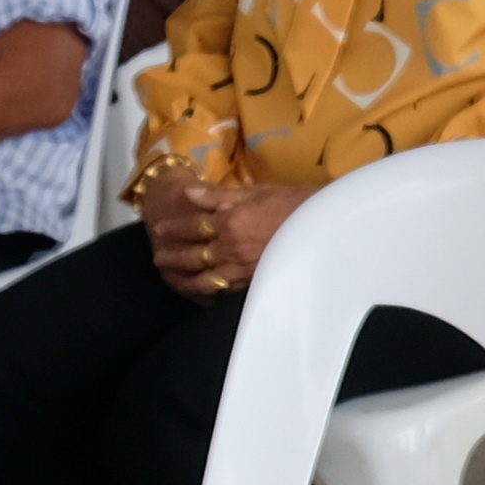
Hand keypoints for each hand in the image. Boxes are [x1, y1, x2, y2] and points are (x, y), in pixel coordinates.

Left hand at [143, 170, 306, 296]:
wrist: (325, 227)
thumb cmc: (294, 202)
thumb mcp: (256, 191)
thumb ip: (218, 194)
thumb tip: (188, 191)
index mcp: (229, 222)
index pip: (193, 226)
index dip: (174, 228)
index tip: (159, 229)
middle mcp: (230, 249)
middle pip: (193, 255)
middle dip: (172, 257)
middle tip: (158, 258)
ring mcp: (241, 269)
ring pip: (204, 278)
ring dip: (184, 278)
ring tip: (172, 278)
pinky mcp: (254, 283)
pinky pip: (223, 291)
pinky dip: (208, 292)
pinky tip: (203, 293)